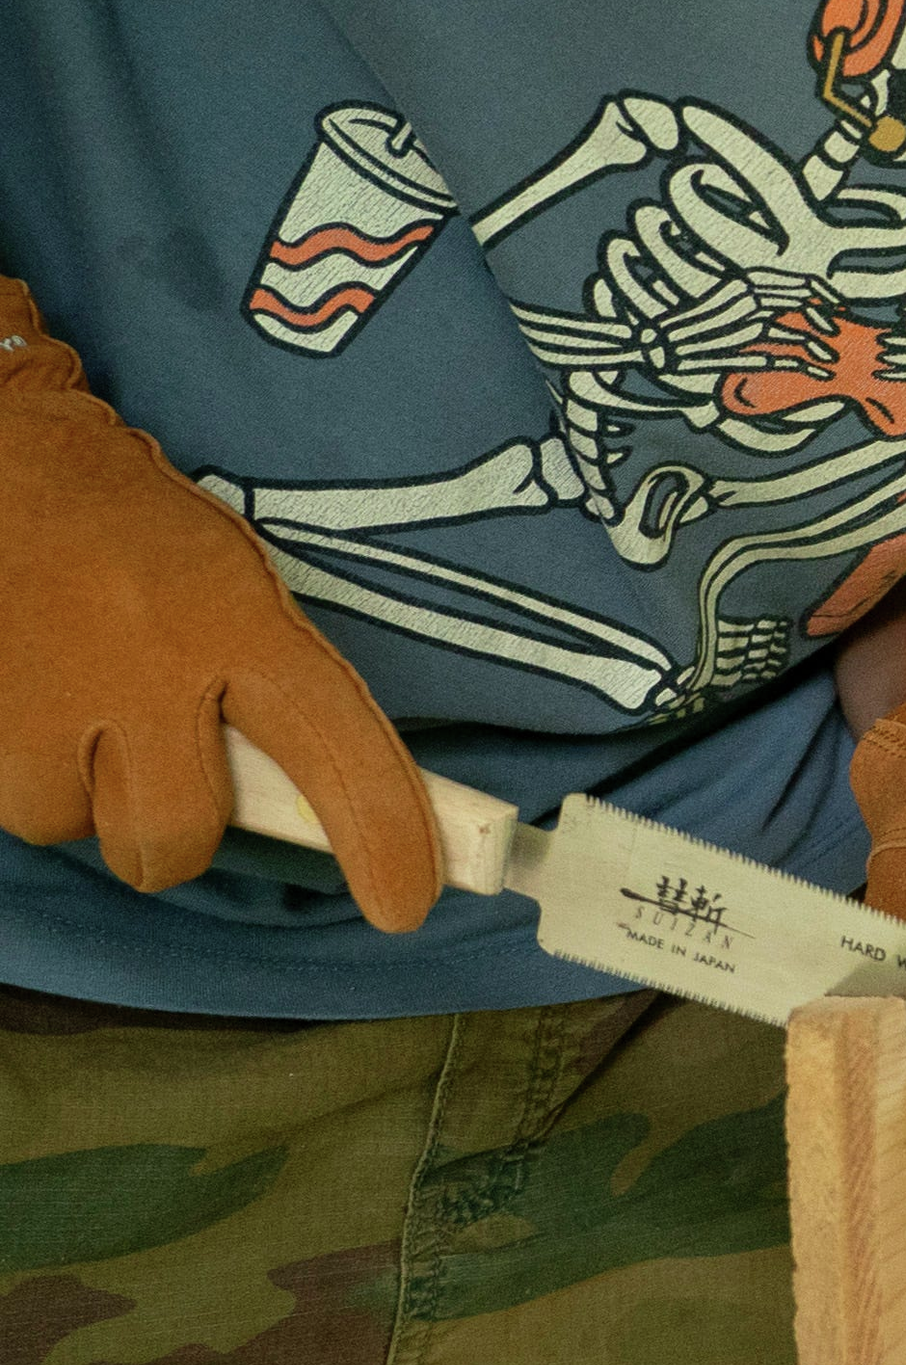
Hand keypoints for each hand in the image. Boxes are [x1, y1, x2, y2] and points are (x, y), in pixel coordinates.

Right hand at [0, 284, 439, 929]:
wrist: (2, 458)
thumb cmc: (130, 529)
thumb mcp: (228, 581)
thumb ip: (264, 681)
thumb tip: (311, 799)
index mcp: (239, 622)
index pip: (335, 745)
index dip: (379, 833)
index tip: (405, 905)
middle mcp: (149, 666)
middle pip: (180, 832)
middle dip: (177, 834)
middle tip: (167, 777)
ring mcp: (49, 694)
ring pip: (83, 829)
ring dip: (90, 803)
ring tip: (85, 722)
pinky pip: (18, 809)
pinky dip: (33, 782)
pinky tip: (36, 715)